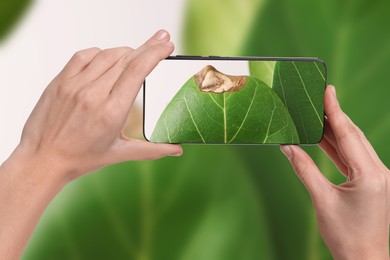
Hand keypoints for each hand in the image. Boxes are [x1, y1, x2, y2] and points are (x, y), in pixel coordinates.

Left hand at [14, 29, 181, 180]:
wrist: (42, 159)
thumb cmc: (80, 158)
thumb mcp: (120, 154)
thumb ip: (153, 150)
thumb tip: (178, 150)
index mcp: (112, 111)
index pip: (137, 71)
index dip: (155, 53)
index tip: (167, 45)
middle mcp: (93, 94)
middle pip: (126, 59)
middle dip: (147, 46)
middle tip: (161, 38)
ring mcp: (74, 85)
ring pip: (106, 55)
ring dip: (125, 50)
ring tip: (137, 52)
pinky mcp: (60, 81)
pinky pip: (83, 56)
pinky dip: (100, 53)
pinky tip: (107, 57)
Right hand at [281, 86, 388, 259]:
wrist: (365, 258)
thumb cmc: (345, 235)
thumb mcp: (321, 200)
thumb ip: (304, 169)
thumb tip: (287, 147)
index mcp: (370, 175)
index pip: (349, 135)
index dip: (336, 111)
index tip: (329, 91)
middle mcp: (380, 172)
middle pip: (354, 136)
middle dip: (335, 117)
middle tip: (320, 98)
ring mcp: (378, 176)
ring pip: (354, 146)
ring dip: (335, 132)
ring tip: (317, 116)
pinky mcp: (373, 182)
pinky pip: (354, 158)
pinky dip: (338, 148)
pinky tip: (323, 139)